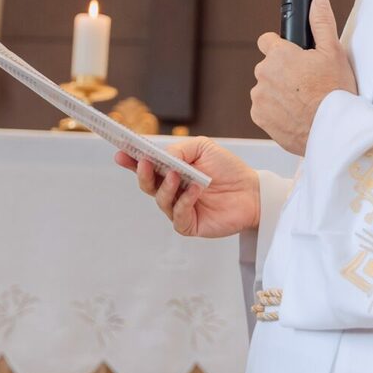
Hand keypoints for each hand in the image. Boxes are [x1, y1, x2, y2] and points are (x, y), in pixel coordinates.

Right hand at [114, 137, 259, 237]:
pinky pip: (178, 216)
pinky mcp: (190, 224)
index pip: (146, 166)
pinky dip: (184, 202)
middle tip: (145, 162)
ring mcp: (179, 208)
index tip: (120, 152)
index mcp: (171, 170)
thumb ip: (180, 150)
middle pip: (147, 185)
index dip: (131, 160)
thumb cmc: (227, 168)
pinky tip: (196, 190)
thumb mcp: (202, 148)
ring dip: (167, 187)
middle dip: (142, 173)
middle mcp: (171, 190)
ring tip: (177, 175)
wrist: (251, 191)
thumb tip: (163, 158)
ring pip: (161, 200)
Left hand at [251, 0, 356, 154]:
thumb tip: (318, 1)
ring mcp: (259, 96)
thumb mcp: (334, 53)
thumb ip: (321, 23)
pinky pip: (264, 109)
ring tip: (303, 101)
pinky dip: (276, 111)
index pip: (267, 41)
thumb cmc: (335, 93)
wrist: (333, 131)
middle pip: (268, 67)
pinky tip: (295, 114)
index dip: (280, 47)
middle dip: (282, 72)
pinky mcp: (259, 117)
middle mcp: (264, 74)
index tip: (292, 56)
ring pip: (266, 88)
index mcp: (279, 55)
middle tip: (305, 83)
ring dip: (278, 92)